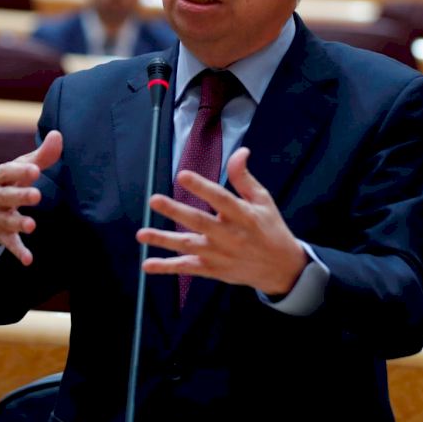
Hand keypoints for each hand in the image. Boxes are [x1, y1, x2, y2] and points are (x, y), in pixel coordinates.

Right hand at [0, 130, 62, 266]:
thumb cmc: (8, 183)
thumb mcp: (20, 168)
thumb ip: (41, 156)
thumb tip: (58, 135)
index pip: (6, 171)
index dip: (19, 170)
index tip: (35, 169)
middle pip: (5, 196)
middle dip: (19, 196)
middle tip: (36, 195)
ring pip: (6, 221)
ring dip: (18, 223)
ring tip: (32, 226)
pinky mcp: (1, 235)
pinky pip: (9, 244)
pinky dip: (18, 252)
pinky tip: (28, 260)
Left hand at [139, 147, 306, 294]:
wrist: (281, 268)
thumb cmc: (270, 228)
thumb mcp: (263, 200)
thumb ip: (245, 178)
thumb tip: (240, 151)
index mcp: (244, 215)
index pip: (220, 199)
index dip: (202, 187)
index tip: (182, 175)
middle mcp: (229, 235)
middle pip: (199, 222)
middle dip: (176, 211)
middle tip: (154, 200)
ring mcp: (219, 254)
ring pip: (188, 246)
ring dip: (164, 240)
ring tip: (141, 234)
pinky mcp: (213, 270)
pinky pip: (187, 268)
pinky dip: (167, 268)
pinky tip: (147, 265)